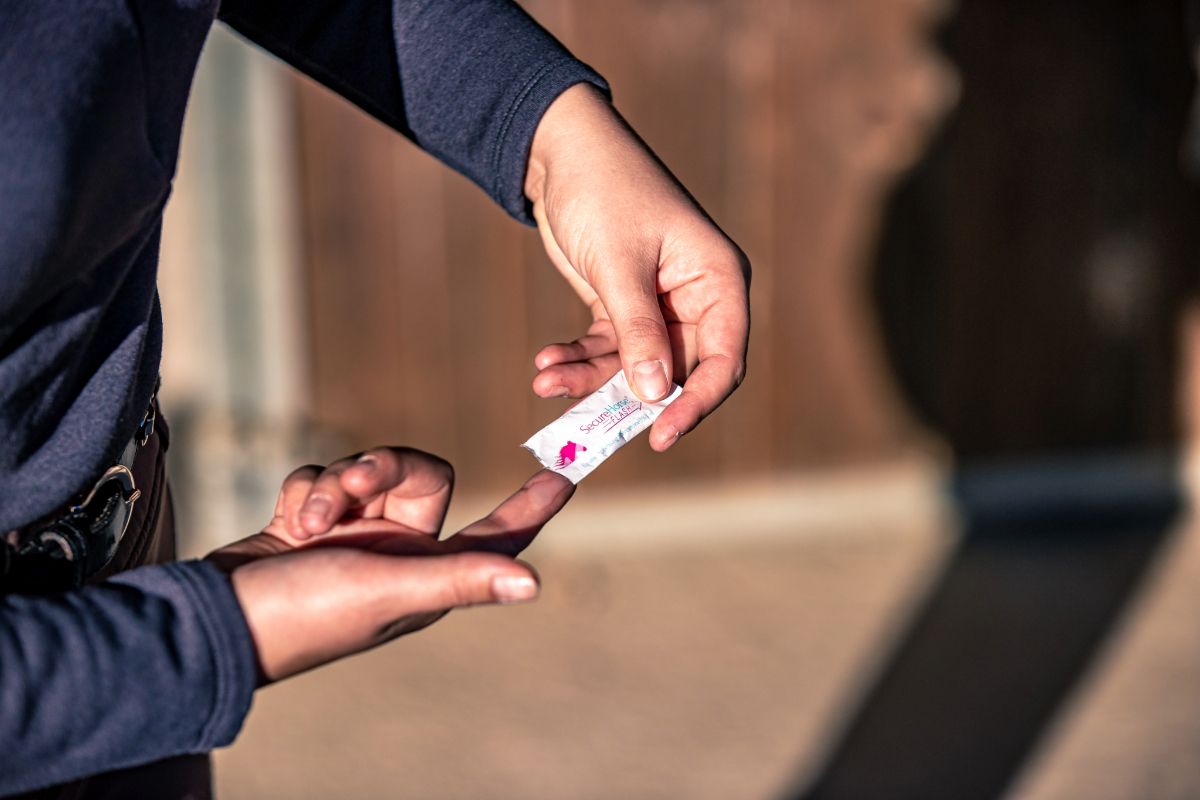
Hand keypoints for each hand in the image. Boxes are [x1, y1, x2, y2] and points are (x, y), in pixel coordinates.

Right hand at [207, 448, 573, 683]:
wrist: (216, 618)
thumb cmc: (306, 616)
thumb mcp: (389, 592)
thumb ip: (460, 579)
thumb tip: (534, 585)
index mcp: (428, 576)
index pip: (496, 533)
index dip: (530, 506)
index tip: (564, 473)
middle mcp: (398, 553)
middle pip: (419, 474)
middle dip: (381, 468)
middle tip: (350, 484)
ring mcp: (355, 536)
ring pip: (366, 470)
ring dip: (334, 483)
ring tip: (308, 521)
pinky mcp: (313, 522)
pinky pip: (325, 476)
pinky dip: (305, 489)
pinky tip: (288, 523)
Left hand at [525, 84, 750, 450]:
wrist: (559, 151)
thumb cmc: (603, 191)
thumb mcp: (619, 264)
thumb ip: (638, 331)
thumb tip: (656, 395)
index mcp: (718, 281)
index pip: (724, 360)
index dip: (696, 403)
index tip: (660, 435)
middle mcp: (697, 299)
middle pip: (677, 372)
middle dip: (628, 396)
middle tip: (586, 422)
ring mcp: (660, 306)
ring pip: (635, 367)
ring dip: (591, 379)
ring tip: (545, 381)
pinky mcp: (624, 307)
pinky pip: (608, 350)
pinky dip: (578, 359)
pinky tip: (546, 363)